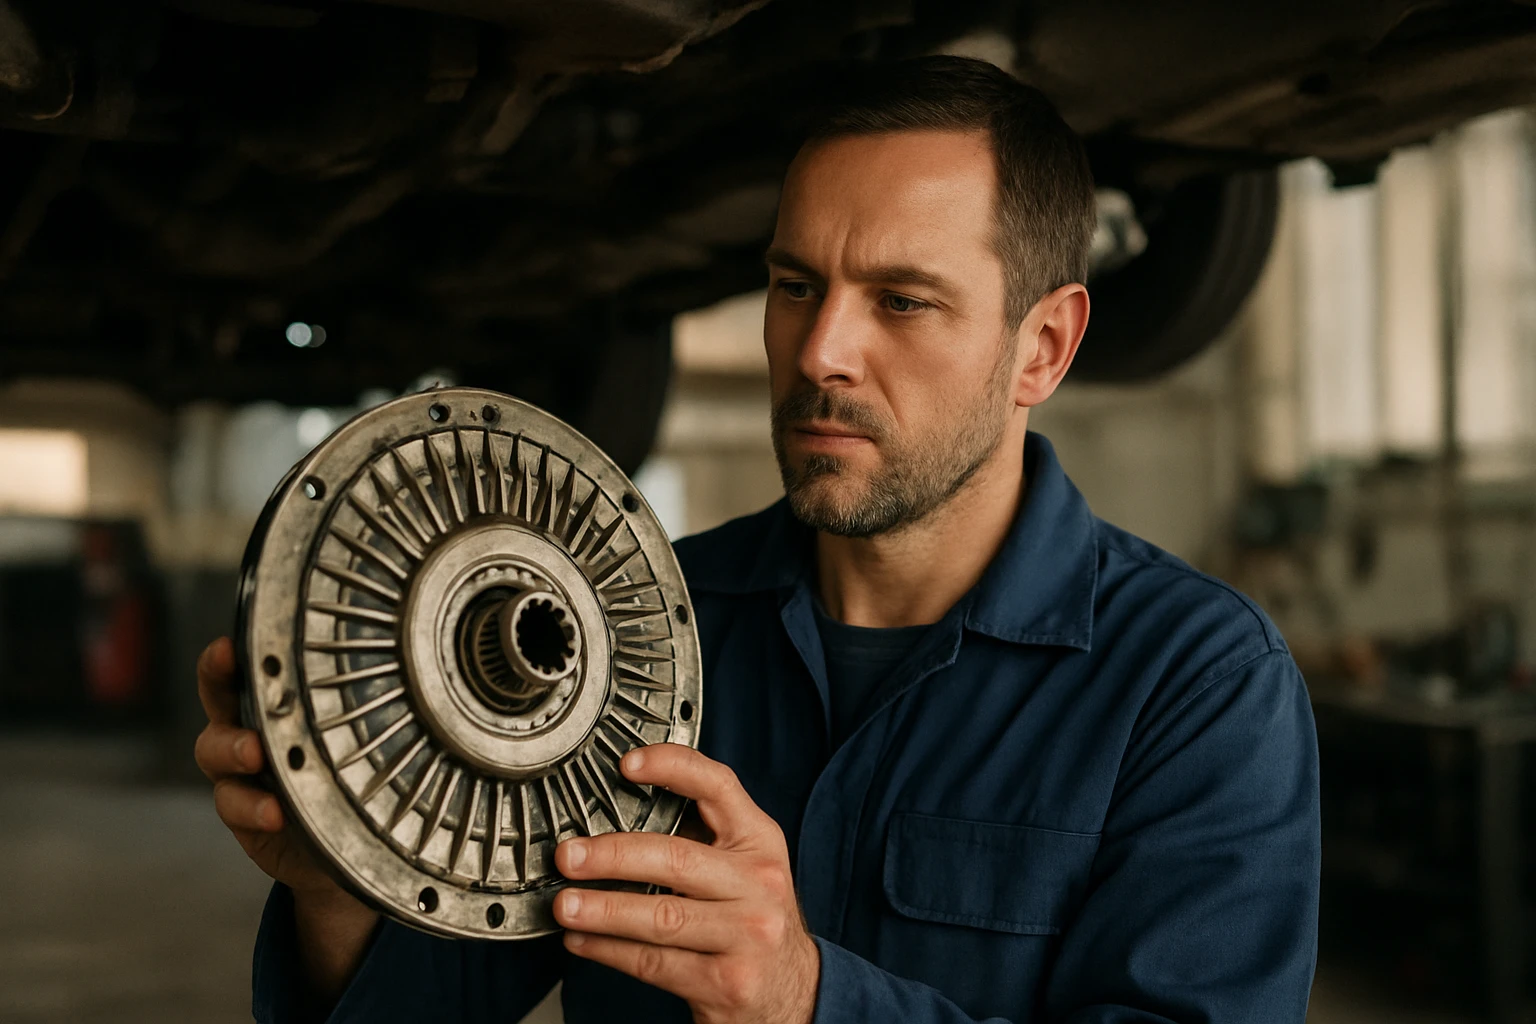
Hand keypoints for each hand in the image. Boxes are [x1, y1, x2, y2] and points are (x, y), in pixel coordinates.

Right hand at [193, 636, 377, 1001]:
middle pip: (220, 700)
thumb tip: (418, 668)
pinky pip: (234, 806)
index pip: (247, 667)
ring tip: (256, 756)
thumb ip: (365, 708)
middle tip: (247, 685)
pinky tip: (274, 811)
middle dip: (222, 690)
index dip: (230, 655)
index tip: (231, 645)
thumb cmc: (352, 779)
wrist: (338, 850)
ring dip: (233, 750)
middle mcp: (253, 728)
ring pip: (215, 752)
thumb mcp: (359, 739)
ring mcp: (243, 772)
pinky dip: (252, 807)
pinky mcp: (243, 813)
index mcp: (279, 701)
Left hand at [553, 744, 819, 1023]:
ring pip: (661, 917)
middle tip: (570, 857)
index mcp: (760, 842)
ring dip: (602, 910)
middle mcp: (760, 884)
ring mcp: (747, 935)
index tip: (627, 765)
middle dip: (612, 856)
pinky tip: (584, 941)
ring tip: (565, 905)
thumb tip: (618, 815)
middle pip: (677, 859)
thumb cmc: (752, 917)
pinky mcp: (727, 983)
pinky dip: (610, 951)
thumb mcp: (745, 866)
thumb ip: (701, 836)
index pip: (718, 787)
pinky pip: (656, 964)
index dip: (672, 767)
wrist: (792, 990)